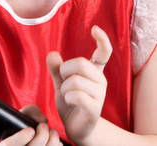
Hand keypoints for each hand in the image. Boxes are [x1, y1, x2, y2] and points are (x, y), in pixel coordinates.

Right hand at [0, 105, 62, 145]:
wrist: (29, 140)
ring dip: (52, 143)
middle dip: (41, 137)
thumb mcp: (24, 116)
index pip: (8, 145)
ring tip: (53, 132)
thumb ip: (31, 112)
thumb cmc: (26, 126)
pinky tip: (57, 142)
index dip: (20, 138)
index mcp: (7, 144)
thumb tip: (43, 120)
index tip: (31, 130)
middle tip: (44, 126)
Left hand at [47, 25, 111, 143]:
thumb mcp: (61, 82)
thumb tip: (52, 53)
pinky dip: (67, 96)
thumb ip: (56, 68)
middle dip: (65, 70)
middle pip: (81, 63)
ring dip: (64, 88)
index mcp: (94, 71)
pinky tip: (69, 101)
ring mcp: (99, 95)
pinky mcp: (94, 109)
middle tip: (62, 80)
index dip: (102, 39)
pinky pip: (77, 95)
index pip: (104, 52)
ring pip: (75, 80)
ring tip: (66, 95)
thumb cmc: (71, 102)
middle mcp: (100, 81)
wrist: (77, 128)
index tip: (95, 28)